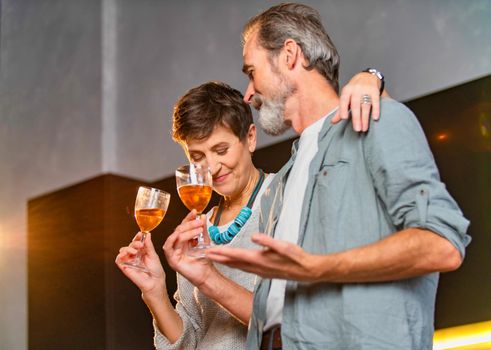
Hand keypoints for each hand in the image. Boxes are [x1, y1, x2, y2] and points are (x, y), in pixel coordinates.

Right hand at [115, 232, 165, 296]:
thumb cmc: (156, 270)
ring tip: (135, 251)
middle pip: (130, 244)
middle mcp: (135, 255)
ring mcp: (129, 261)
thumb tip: (147, 234)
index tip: (140, 234)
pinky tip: (127, 254)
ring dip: (128, 248)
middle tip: (140, 244)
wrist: (155, 282)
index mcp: (142, 251)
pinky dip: (121, 255)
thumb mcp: (153, 255)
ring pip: (123, 250)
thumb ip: (149, 245)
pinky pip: (118, 259)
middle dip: (134, 242)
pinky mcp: (125, 267)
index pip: (137, 241)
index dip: (137, 237)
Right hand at [163, 210, 216, 287]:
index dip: (188, 218)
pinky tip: (183, 235)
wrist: (206, 274)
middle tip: (199, 221)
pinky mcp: (171, 259)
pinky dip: (174, 239)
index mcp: (183, 240)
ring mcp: (173, 252)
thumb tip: (202, 216)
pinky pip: (168, 247)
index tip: (195, 212)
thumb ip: (202, 229)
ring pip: (175, 236)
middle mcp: (177, 245)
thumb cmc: (204, 261)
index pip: (183, 226)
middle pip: (178, 229)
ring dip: (186, 230)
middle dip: (189, 223)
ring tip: (198, 229)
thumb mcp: (204, 241)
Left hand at [205, 233, 320, 281]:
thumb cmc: (296, 257)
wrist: (306, 271)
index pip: (236, 255)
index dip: (222, 252)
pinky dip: (235, 265)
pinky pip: (244, 268)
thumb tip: (254, 236)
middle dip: (218, 258)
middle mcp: (256, 267)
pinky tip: (233, 263)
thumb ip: (268, 241)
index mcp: (259, 259)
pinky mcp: (263, 272)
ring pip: (237, 266)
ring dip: (225, 262)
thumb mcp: (283, 246)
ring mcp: (259, 271)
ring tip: (214, 258)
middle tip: (204, 254)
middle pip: (233, 262)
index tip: (209, 250)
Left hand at [332, 72, 381, 131]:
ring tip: (364, 128)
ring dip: (365, 118)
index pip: (344, 101)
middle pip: (355, 105)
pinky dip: (376, 110)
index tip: (344, 118)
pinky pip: (376, 101)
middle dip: (356, 118)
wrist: (366, 76)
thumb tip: (332, 122)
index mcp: (347, 91)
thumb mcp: (346, 98)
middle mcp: (356, 89)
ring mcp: (366, 90)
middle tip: (357, 129)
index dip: (343, 109)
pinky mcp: (375, 91)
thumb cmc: (354, 91)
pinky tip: (375, 118)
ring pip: (365, 105)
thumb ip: (340, 110)